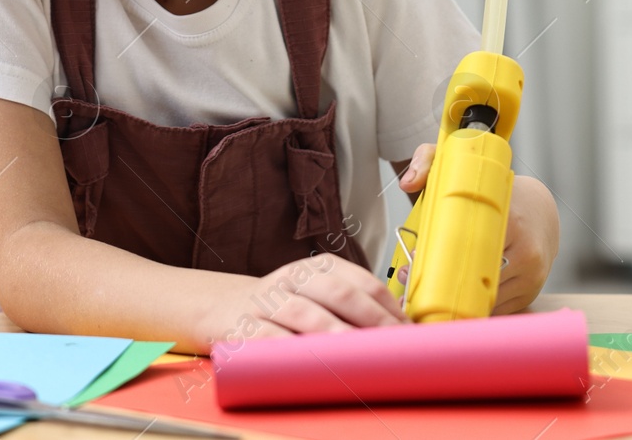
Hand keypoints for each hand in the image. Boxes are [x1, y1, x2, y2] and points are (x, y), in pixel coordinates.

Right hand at [195, 254, 407, 354]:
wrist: (223, 307)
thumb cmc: (284, 307)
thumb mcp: (316, 295)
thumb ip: (351, 306)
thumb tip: (401, 332)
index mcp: (318, 267)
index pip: (361, 281)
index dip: (387, 307)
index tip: (407, 332)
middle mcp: (294, 278)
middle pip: (339, 293)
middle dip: (371, 321)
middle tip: (391, 347)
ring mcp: (268, 301)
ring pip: (308, 315)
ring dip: (337, 337)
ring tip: (358, 358)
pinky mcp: (244, 327)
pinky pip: (273, 339)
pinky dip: (295, 352)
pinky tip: (314, 364)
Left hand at [395, 142, 559, 312]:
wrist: (541, 208)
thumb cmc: (498, 191)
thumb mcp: (462, 166)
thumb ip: (428, 162)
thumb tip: (407, 184)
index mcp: (513, 224)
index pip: (471, 251)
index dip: (437, 262)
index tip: (412, 263)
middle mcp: (527, 254)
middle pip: (476, 282)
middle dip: (440, 287)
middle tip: (409, 281)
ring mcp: (532, 277)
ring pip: (485, 301)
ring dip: (455, 302)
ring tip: (423, 291)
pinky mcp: (530, 293)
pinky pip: (497, 309)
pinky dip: (473, 308)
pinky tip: (451, 302)